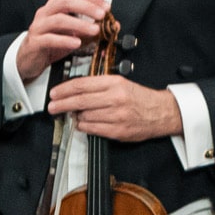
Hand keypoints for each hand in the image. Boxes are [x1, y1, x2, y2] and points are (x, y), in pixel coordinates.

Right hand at [17, 0, 108, 79]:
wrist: (30, 58)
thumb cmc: (52, 43)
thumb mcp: (76, 35)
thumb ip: (92, 29)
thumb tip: (113, 25)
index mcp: (56, 7)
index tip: (106, 6)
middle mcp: (46, 13)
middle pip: (66, 2)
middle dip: (86, 7)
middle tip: (102, 15)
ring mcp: (39, 26)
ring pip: (58, 20)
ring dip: (79, 24)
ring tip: (95, 30)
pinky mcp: (35, 42)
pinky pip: (49, 39)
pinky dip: (65, 40)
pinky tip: (76, 43)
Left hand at [49, 75, 183, 141]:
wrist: (162, 112)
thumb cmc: (139, 98)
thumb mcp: (120, 83)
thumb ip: (98, 85)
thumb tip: (73, 91)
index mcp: (114, 83)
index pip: (81, 85)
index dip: (63, 90)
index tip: (54, 93)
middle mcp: (115, 98)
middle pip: (79, 101)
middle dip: (61, 104)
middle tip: (52, 107)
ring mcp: (117, 116)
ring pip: (84, 116)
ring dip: (75, 116)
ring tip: (74, 115)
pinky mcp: (118, 131)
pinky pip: (92, 129)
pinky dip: (83, 126)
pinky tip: (83, 123)